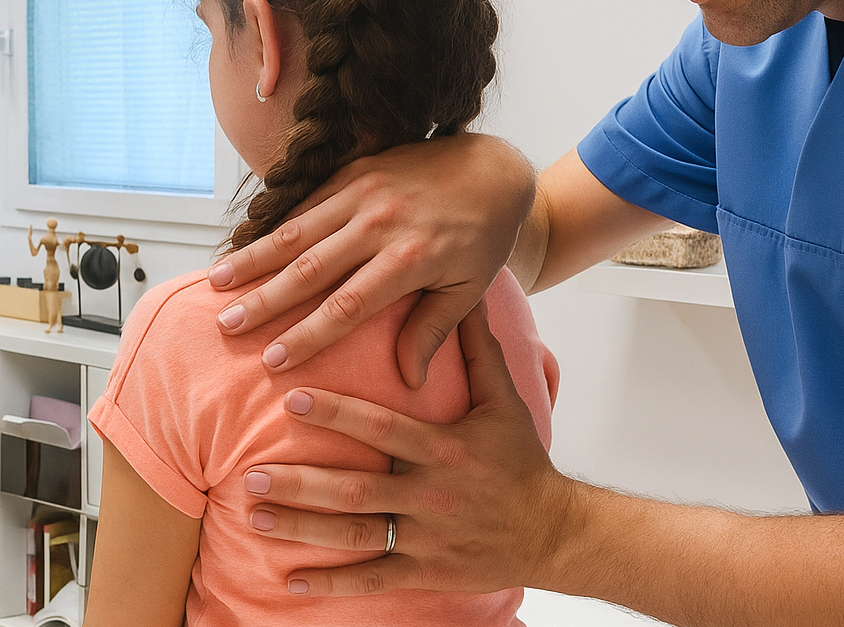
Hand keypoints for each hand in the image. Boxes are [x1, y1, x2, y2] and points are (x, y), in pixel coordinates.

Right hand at [209, 134, 534, 385]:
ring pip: (299, 229)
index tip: (273, 361)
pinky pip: (309, 199)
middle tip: (226, 326)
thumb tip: (409, 383)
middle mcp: (382, 223)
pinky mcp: (358, 169)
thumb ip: (433, 329)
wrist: (493, 168)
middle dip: (265, 299)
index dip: (308, 334)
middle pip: (311, 267)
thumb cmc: (484, 236)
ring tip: (216, 283)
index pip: (348, 305)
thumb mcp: (470, 288)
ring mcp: (366, 191)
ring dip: (255, 256)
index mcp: (410, 259)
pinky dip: (277, 223)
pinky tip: (248, 243)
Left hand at [242, 302, 576, 596]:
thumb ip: (479, 350)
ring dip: (304, 528)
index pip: (383, 429)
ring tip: (257, 514)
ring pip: (357, 536)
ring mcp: (428, 539)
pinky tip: (293, 581)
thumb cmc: (522, 458)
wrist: (552, 529)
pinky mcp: (428, 572)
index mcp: (446, 449)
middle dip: (303, 483)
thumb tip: (469, 298)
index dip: (337, 414)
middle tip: (253, 472)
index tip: (293, 399)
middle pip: (358, 490)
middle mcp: (433, 494)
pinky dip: (333, 585)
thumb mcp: (504, 400)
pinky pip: (375, 579)